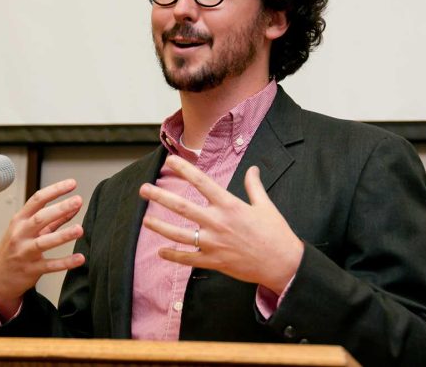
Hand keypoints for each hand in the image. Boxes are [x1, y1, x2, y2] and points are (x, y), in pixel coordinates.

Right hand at [0, 179, 84, 319]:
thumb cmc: (15, 248)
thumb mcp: (30, 230)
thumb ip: (54, 219)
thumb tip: (74, 207)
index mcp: (20, 220)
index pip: (37, 200)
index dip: (55, 190)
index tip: (72, 183)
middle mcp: (20, 234)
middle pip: (40, 218)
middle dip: (60, 208)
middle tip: (78, 200)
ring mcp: (24, 253)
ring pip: (44, 242)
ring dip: (63, 235)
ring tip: (80, 229)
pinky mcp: (31, 270)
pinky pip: (50, 266)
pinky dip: (65, 262)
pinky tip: (80, 258)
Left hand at [140, 155, 303, 294]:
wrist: (282, 264)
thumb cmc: (275, 233)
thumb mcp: (265, 205)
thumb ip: (254, 186)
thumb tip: (253, 169)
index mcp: (229, 205)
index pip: (202, 182)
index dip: (184, 170)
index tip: (170, 161)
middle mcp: (217, 222)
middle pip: (182, 207)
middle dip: (160, 197)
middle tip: (143, 189)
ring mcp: (213, 243)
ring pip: (180, 234)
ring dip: (160, 227)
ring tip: (145, 220)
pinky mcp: (214, 261)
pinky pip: (188, 259)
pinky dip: (173, 256)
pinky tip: (160, 252)